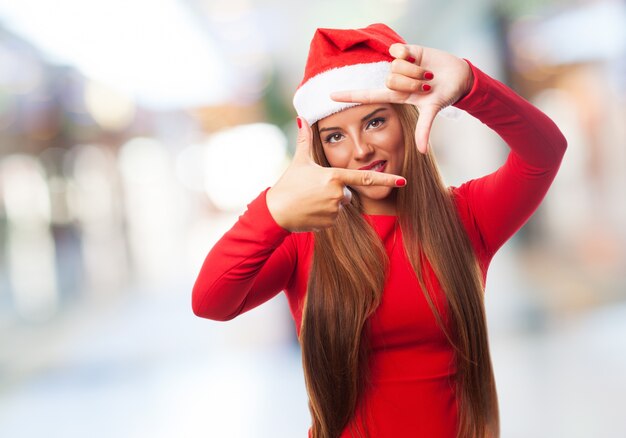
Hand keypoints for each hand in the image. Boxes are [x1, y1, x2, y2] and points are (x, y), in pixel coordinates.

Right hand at [266, 118, 406, 231]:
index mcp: (334, 176)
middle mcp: (338, 194)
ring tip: (310, 200)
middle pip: (347, 191)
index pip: (365, 177)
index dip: (386, 179)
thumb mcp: (299, 161)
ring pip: (341, 205)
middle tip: (314, 190)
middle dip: (335, 190)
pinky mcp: (330, 223)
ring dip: (329, 203)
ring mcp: (335, 210)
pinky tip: (311, 211)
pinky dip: (324, 215)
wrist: (276, 211)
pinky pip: (334, 218)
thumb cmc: (287, 185)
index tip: (403, 180)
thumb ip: (305, 139)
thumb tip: (302, 118)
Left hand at [331, 43, 473, 153]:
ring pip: (396, 66)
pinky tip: (417, 57)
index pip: (368, 95)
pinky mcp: (406, 50)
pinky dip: (409, 53)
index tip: (330, 95)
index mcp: (396, 95)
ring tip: (427, 73)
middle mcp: (394, 80)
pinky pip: (397, 50)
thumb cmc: (444, 95)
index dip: (350, 95)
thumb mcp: (431, 110)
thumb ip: (424, 129)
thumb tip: (422, 152)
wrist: (459, 76)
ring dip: (415, 70)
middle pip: (390, 80)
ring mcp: (399, 65)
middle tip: (425, 85)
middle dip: (412, 83)